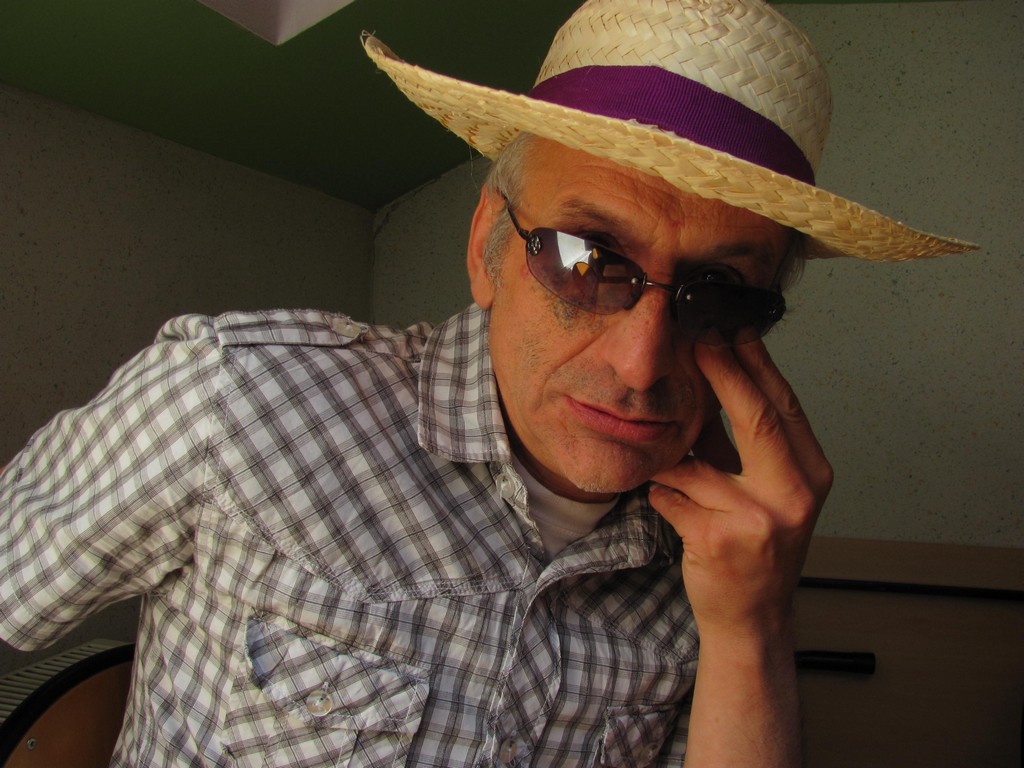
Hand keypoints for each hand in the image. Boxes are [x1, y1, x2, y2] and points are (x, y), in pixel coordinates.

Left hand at [649, 340, 831, 638]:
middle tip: (697, 338)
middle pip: (758, 418)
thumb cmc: (756, 543)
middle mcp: (795, 493)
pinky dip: (661, 496)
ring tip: (664, 467)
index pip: (784, 405)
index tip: (730, 327)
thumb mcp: (766, 489)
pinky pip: (671, 497)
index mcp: (810, 473)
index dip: (756, 363)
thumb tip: (717, 373)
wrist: (752, 616)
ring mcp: (760, 519)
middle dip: (724, 372)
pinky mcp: (721, 539)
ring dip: (671, 463)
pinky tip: (666, 504)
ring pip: (697, 464)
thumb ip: (744, 441)